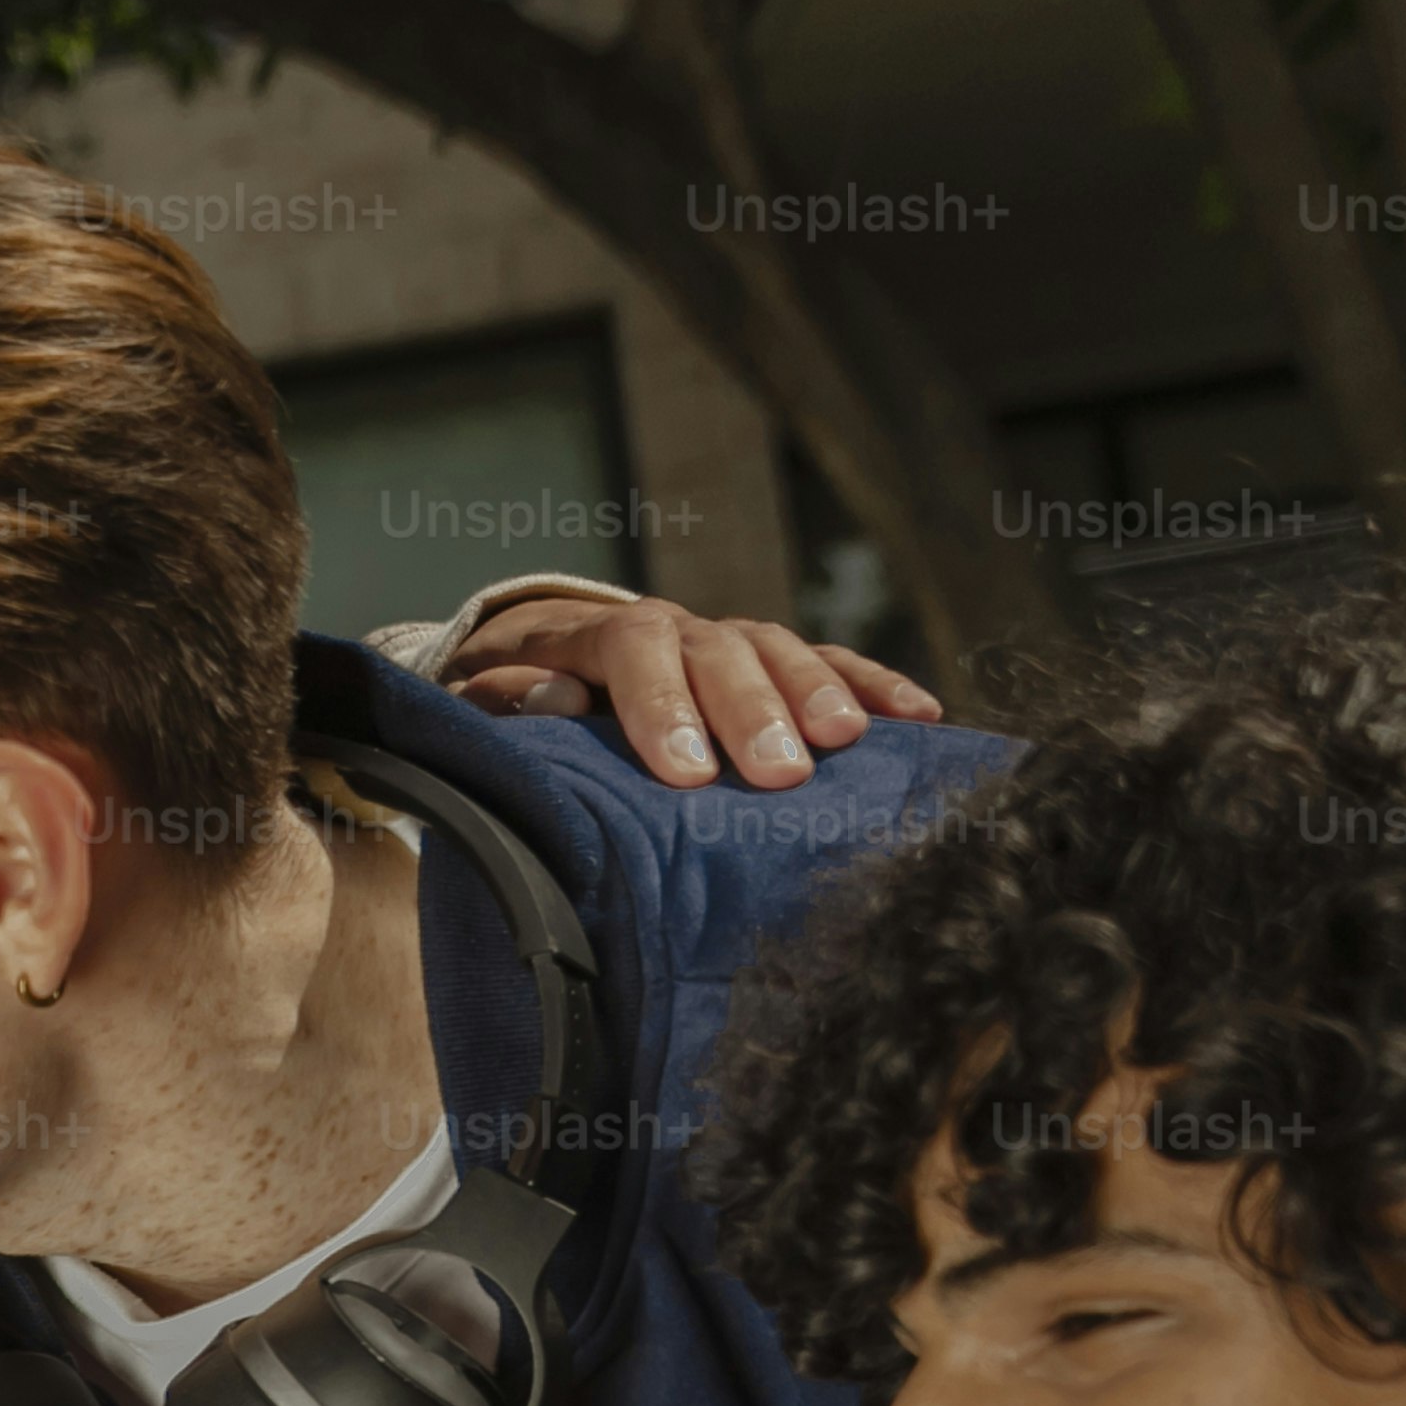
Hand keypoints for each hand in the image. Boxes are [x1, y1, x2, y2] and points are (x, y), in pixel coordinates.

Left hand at [433, 592, 939, 789]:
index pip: (634, 651)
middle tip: (781, 774)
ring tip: (845, 742)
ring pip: (778, 650)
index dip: (662, 707)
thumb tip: (554, 696)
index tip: (688, 776)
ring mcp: (728, 641)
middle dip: (752, 711)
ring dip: (815, 692)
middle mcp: (674, 630)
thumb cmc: (513, 696)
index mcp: (598, 636)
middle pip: (719, 653)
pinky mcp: (771, 662)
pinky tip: (920, 717)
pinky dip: (874, 685)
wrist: (543, 655)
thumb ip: (508, 698)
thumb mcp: (484, 698)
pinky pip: (830, 661)